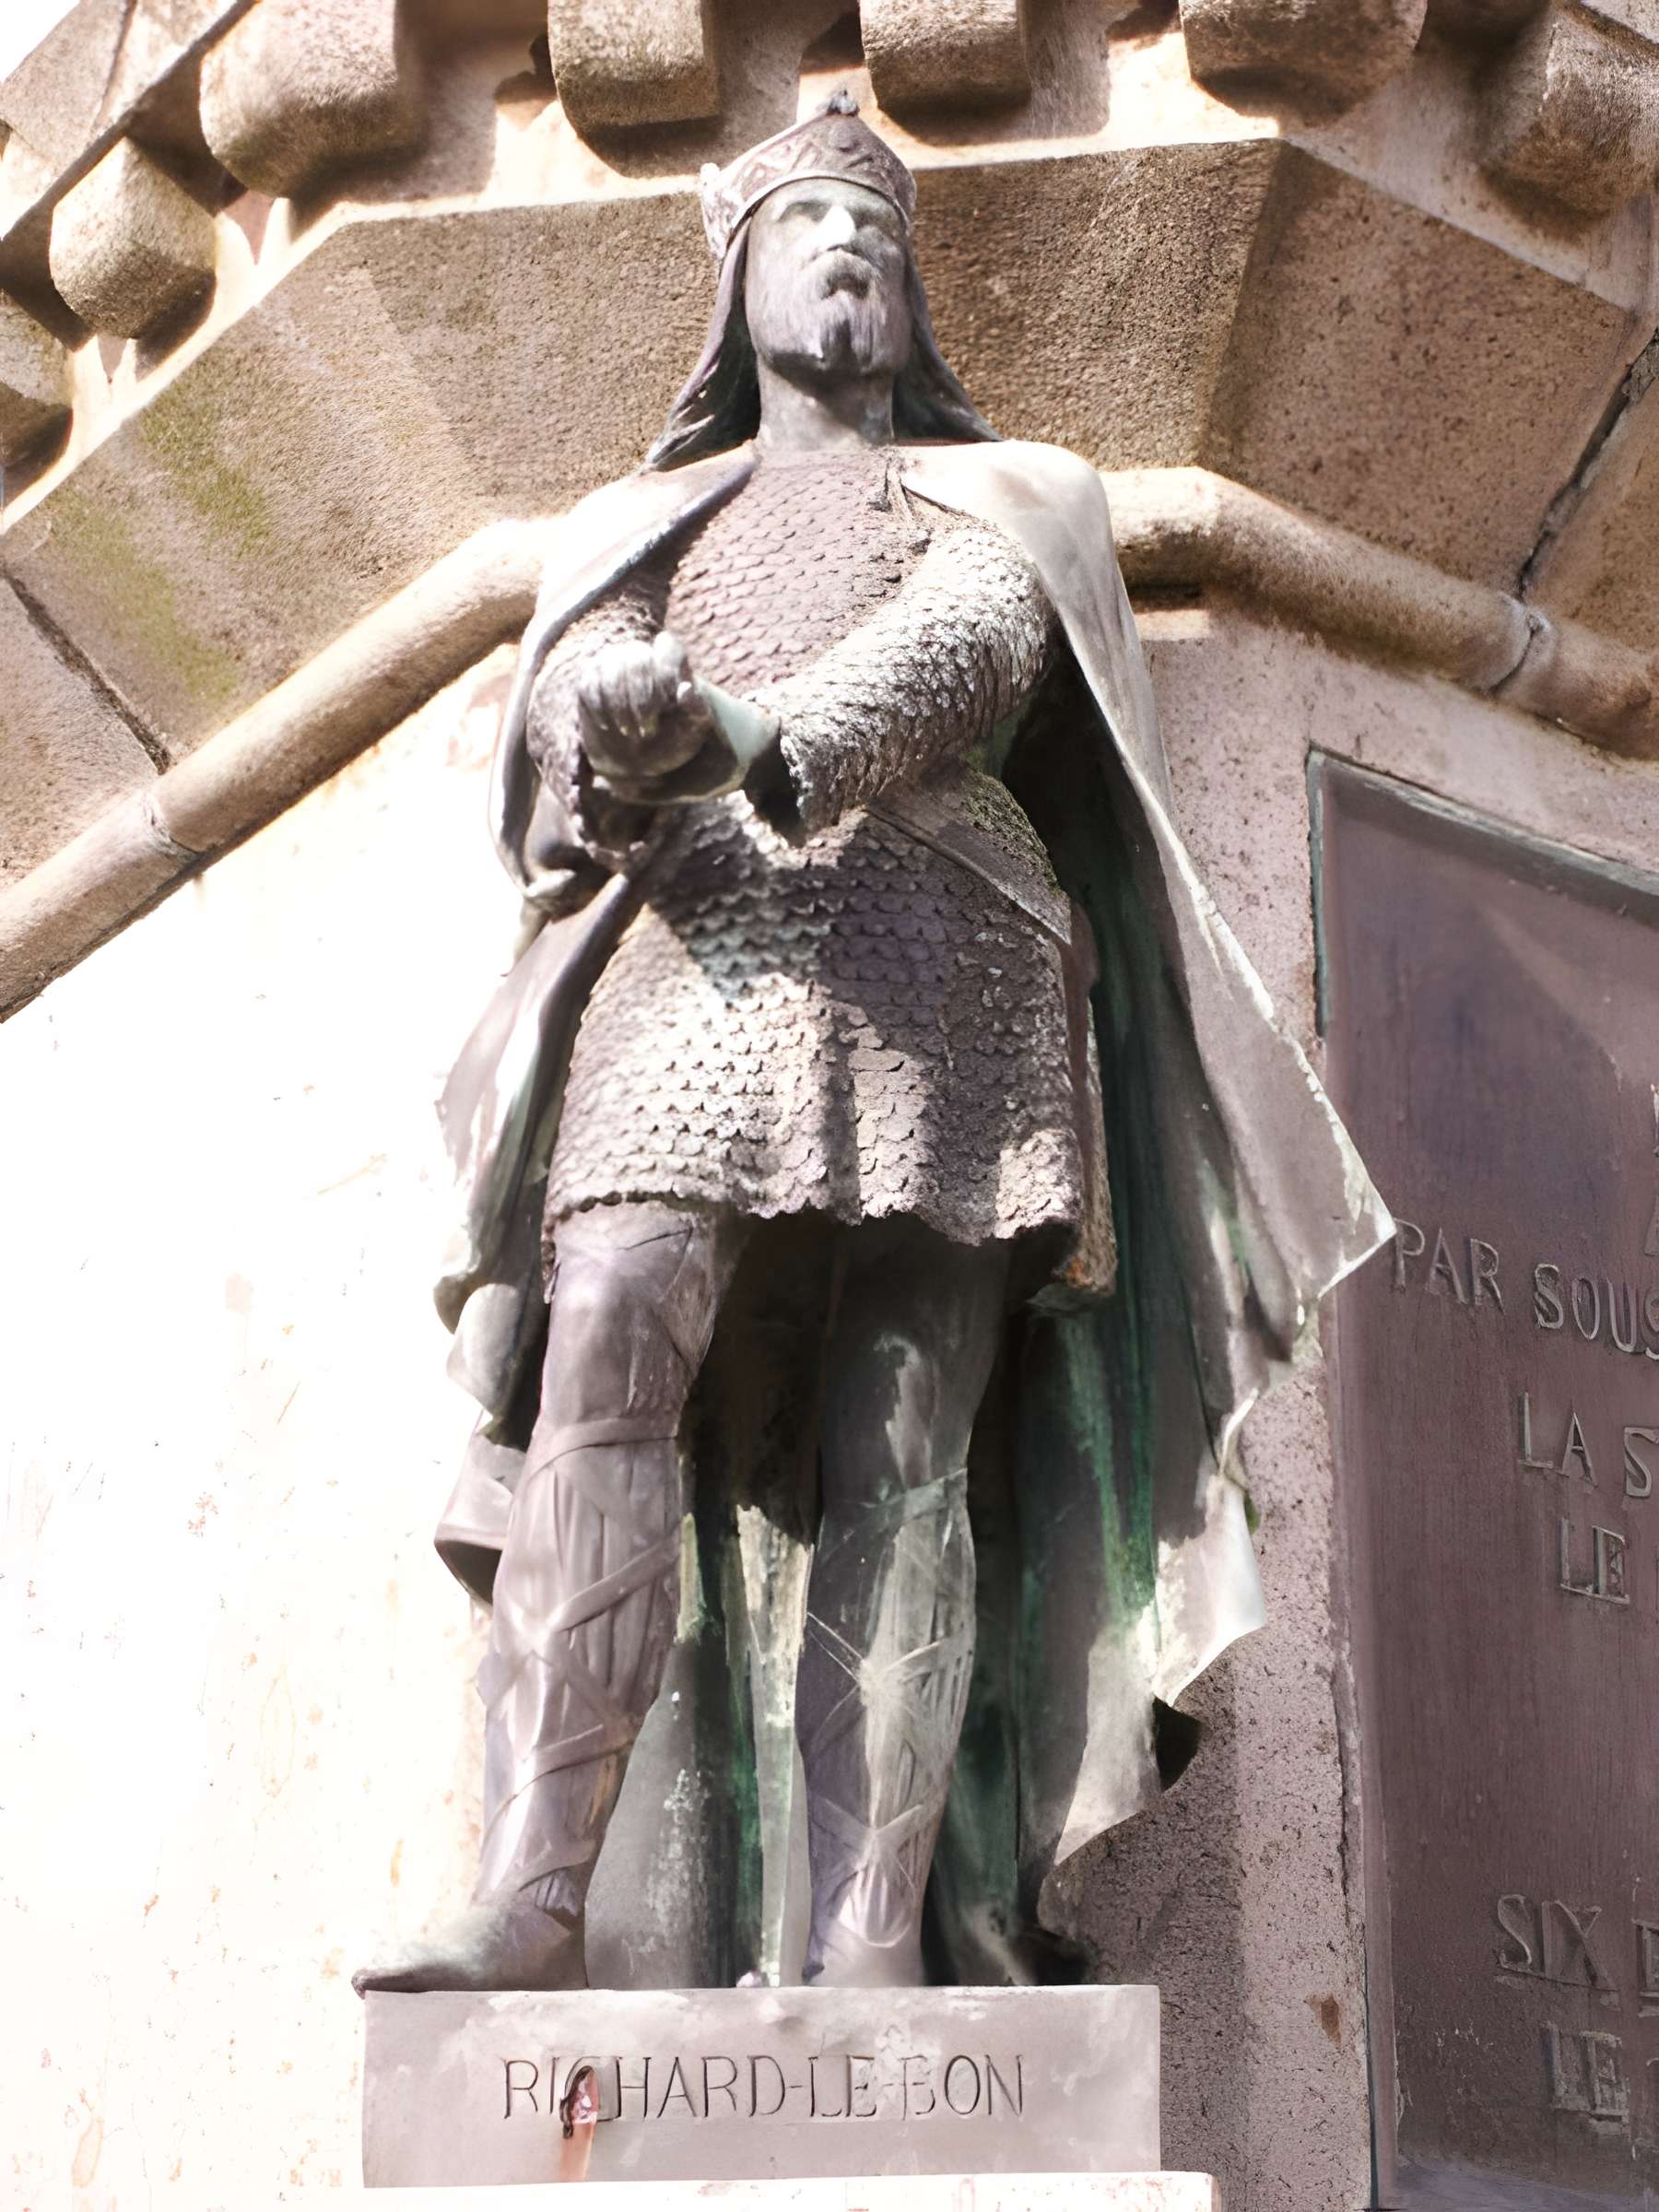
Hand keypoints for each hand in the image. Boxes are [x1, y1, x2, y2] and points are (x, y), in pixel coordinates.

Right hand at [574, 631, 711, 782]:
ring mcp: (613, 664)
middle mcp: (642, 655)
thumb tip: (686, 688)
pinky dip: (599, 708)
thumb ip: (697, 708)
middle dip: (643, 700)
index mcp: (672, 662)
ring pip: (612, 670)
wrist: (637, 764)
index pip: (668, 646)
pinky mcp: (590, 678)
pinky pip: (589, 683)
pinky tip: (608, 726)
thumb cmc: (670, 742)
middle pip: (639, 660)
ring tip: (629, 732)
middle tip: (647, 730)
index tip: (668, 705)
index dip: (667, 673)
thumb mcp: (692, 731)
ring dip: (620, 706)